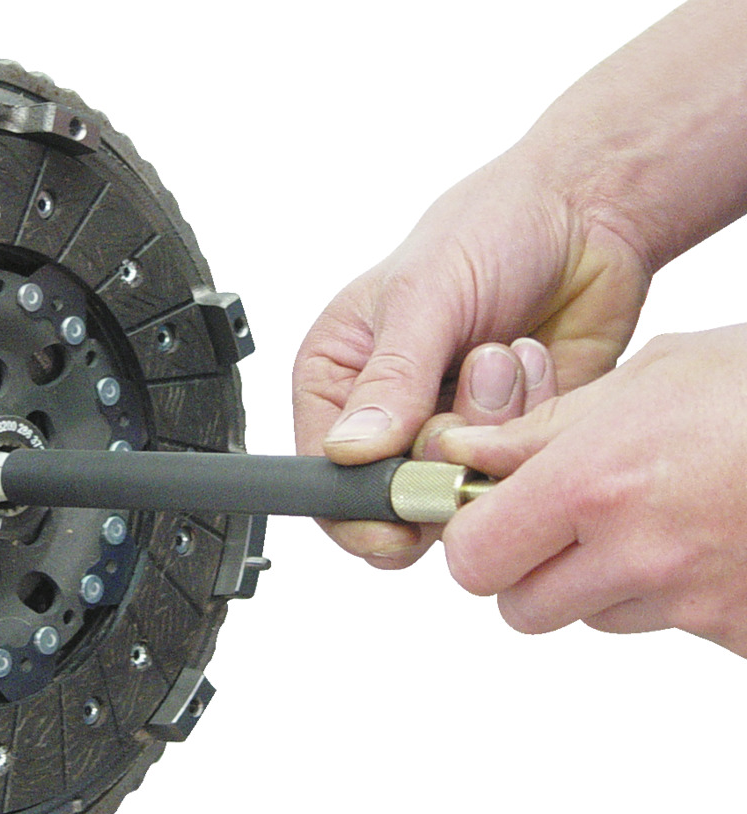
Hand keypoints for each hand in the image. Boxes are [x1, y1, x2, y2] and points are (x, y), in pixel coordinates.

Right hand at [292, 153, 650, 566]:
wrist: (586, 212)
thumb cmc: (491, 228)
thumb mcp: (425, 295)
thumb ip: (389, 378)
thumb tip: (349, 449)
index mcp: (336, 378)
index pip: (324, 476)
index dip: (359, 505)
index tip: (401, 504)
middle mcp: (384, 413)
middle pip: (394, 496)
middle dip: (440, 447)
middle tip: (472, 374)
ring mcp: (446, 428)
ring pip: (458, 487)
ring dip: (493, 422)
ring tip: (503, 352)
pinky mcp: (506, 438)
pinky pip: (513, 471)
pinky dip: (532, 420)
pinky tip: (532, 361)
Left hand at [439, 324, 746, 657]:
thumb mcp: (653, 376)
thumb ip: (547, 429)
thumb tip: (466, 454)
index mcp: (599, 482)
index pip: (473, 556)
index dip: (473, 535)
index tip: (486, 512)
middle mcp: (641, 553)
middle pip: (522, 607)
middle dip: (528, 569)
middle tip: (562, 521)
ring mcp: (700, 603)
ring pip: (596, 617)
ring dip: (604, 579)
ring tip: (661, 513)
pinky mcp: (742, 633)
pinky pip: (672, 626)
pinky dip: (677, 594)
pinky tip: (714, 538)